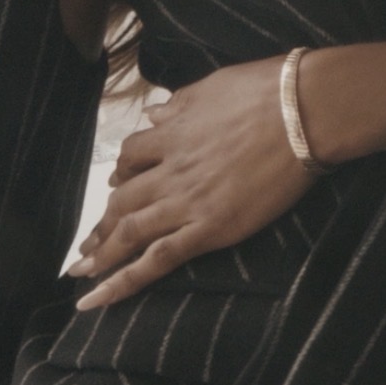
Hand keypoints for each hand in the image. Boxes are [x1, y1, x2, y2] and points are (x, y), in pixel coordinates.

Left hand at [68, 55, 317, 307]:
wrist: (302, 113)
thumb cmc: (267, 92)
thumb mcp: (213, 87)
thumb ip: (180, 104)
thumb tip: (155, 113)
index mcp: (172, 134)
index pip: (131, 156)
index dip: (121, 173)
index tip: (118, 185)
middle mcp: (170, 170)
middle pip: (122, 200)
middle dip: (101, 226)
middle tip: (88, 245)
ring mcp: (187, 201)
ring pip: (129, 232)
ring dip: (102, 254)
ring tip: (83, 271)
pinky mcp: (209, 228)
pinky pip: (157, 259)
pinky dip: (123, 282)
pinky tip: (98, 298)